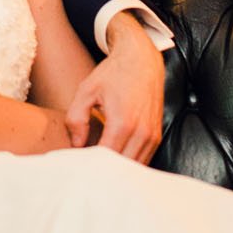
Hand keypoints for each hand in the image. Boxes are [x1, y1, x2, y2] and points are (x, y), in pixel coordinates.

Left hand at [64, 13, 163, 161]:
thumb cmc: (113, 73)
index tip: (76, 166)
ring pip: (134, 167)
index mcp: (122, 123)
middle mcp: (141, 133)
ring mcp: (151, 136)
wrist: (141, 59)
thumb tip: (77, 145)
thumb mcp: (86, 91)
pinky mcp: (156, 136)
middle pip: (121, 169)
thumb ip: (76, 119)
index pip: (105, 159)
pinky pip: (143, 159)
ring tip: (97, 168)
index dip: (89, 167)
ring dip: (117, 171)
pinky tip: (113, 162)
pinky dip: (128, 164)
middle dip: (103, 173)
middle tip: (85, 171)